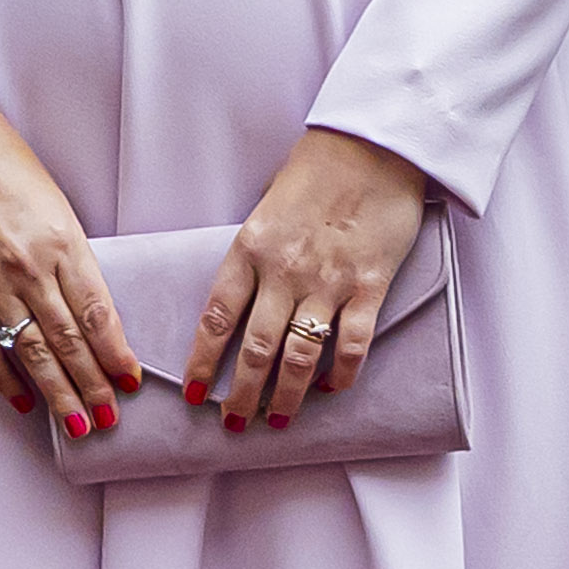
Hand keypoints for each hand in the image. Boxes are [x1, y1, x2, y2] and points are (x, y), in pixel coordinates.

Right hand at [0, 88, 140, 438]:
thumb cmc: (8, 171)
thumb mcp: (57, 209)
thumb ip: (73, 260)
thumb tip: (94, 315)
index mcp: (63, 243)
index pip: (98, 312)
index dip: (116, 353)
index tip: (131, 381)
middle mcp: (29, 267)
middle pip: (69, 340)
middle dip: (93, 385)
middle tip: (109, 419)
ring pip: (30, 350)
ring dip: (56, 392)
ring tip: (77, 424)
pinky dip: (3, 378)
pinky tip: (22, 401)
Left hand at [189, 127, 428, 431]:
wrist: (373, 145)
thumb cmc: (317, 172)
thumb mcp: (267, 210)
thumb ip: (254, 256)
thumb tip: (242, 303)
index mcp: (250, 249)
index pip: (217, 318)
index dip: (203, 363)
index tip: (195, 394)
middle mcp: (284, 270)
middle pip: (255, 348)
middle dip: (241, 393)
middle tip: (234, 422)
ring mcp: (328, 280)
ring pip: (300, 355)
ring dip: (287, 396)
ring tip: (278, 421)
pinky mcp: (370, 284)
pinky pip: (353, 343)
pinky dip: (342, 373)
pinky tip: (333, 389)